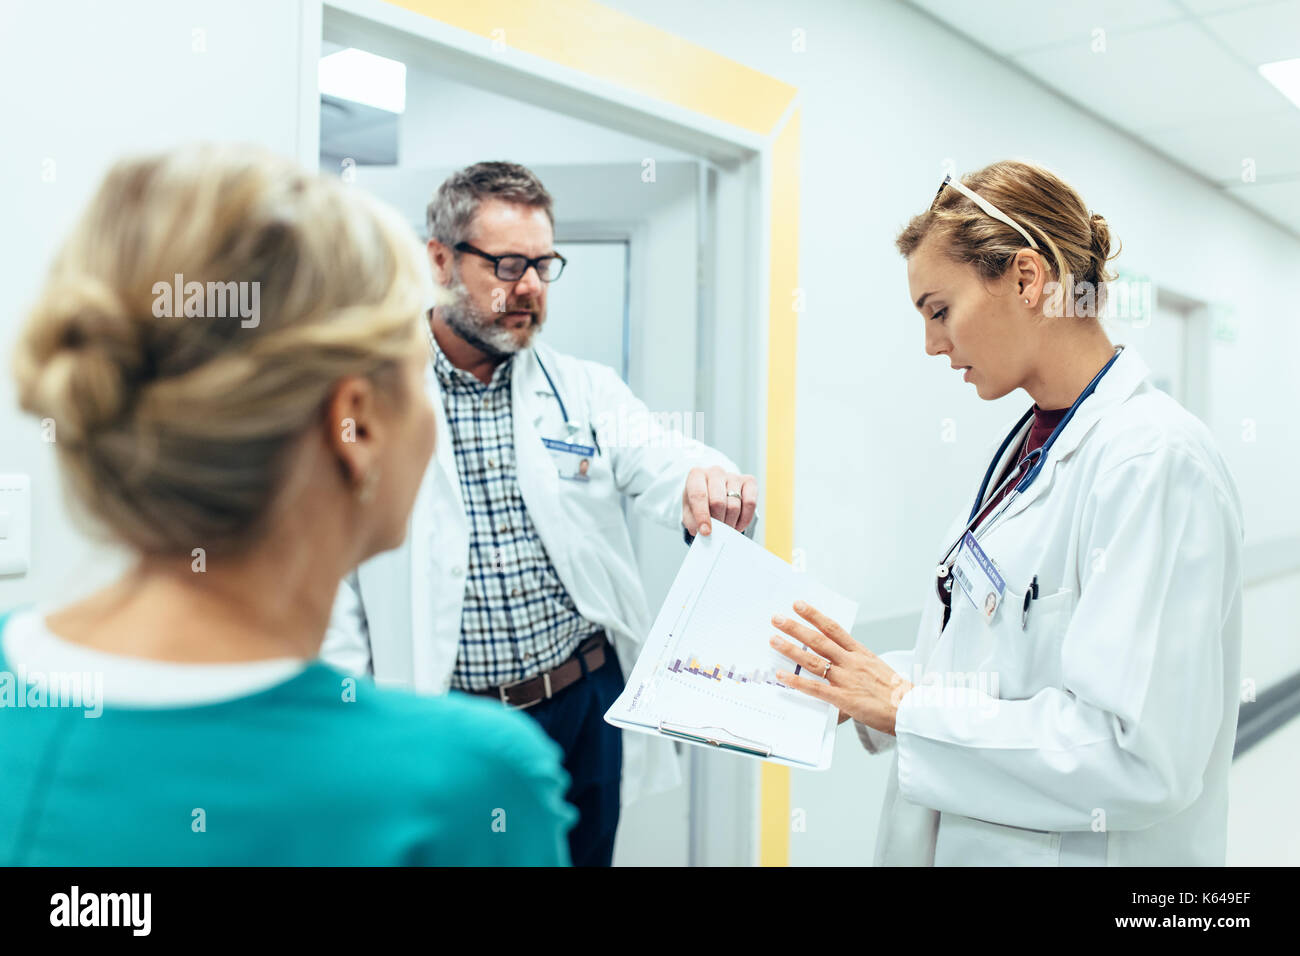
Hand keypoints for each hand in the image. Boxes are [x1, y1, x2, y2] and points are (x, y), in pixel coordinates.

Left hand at [681, 465, 756, 536]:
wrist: (713, 492)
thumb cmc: (699, 502)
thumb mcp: (689, 512)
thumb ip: (693, 523)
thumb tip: (706, 533)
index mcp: (696, 476)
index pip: (699, 495)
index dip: (702, 516)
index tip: (706, 532)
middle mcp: (715, 472)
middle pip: (718, 501)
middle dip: (718, 522)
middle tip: (717, 533)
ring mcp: (733, 475)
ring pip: (734, 505)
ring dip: (730, 523)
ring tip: (725, 529)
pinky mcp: (749, 481)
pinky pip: (750, 503)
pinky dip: (744, 519)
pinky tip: (737, 525)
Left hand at [768, 601, 913, 735]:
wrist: (911, 711)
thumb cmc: (897, 693)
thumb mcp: (877, 669)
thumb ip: (857, 664)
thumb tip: (839, 662)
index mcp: (861, 653)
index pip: (834, 628)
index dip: (814, 615)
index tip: (799, 605)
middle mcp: (851, 662)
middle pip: (819, 640)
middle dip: (795, 628)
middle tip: (777, 618)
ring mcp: (846, 679)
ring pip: (813, 660)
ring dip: (791, 649)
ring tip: (774, 640)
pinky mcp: (843, 699)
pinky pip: (815, 688)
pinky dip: (797, 681)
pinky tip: (782, 675)